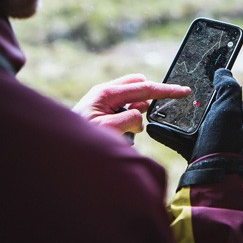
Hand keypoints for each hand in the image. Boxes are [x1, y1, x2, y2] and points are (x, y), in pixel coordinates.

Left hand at [74, 73, 190, 137]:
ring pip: (132, 102)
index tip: (184, 91)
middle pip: (138, 88)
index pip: (144, 88)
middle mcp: (105, 94)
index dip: (166, 90)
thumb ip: (131, 119)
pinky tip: (115, 135)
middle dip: (146, 102)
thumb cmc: (79, 141)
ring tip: (119, 134)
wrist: (57, 154)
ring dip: (134, 117)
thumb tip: (139, 117)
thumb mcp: (109, 130)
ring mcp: (102, 102)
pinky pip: (123, 113)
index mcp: (106, 93)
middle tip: (138, 120)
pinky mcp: (101, 112)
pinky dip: (126, 123)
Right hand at [148, 68, 242, 162]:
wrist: (211, 177)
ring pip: (187, 125)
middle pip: (201, 109)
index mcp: (234, 116)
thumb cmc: (222, 139)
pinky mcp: (194, 153)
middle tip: (170, 95)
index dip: (209, 86)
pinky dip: (166, 134)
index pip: (221, 95)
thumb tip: (223, 71)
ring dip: (172, 119)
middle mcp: (223, 128)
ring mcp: (208, 141)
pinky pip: (178, 139)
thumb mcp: (229, 107)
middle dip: (186, 103)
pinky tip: (153, 128)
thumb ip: (228, 87)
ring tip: (157, 110)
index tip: (192, 79)